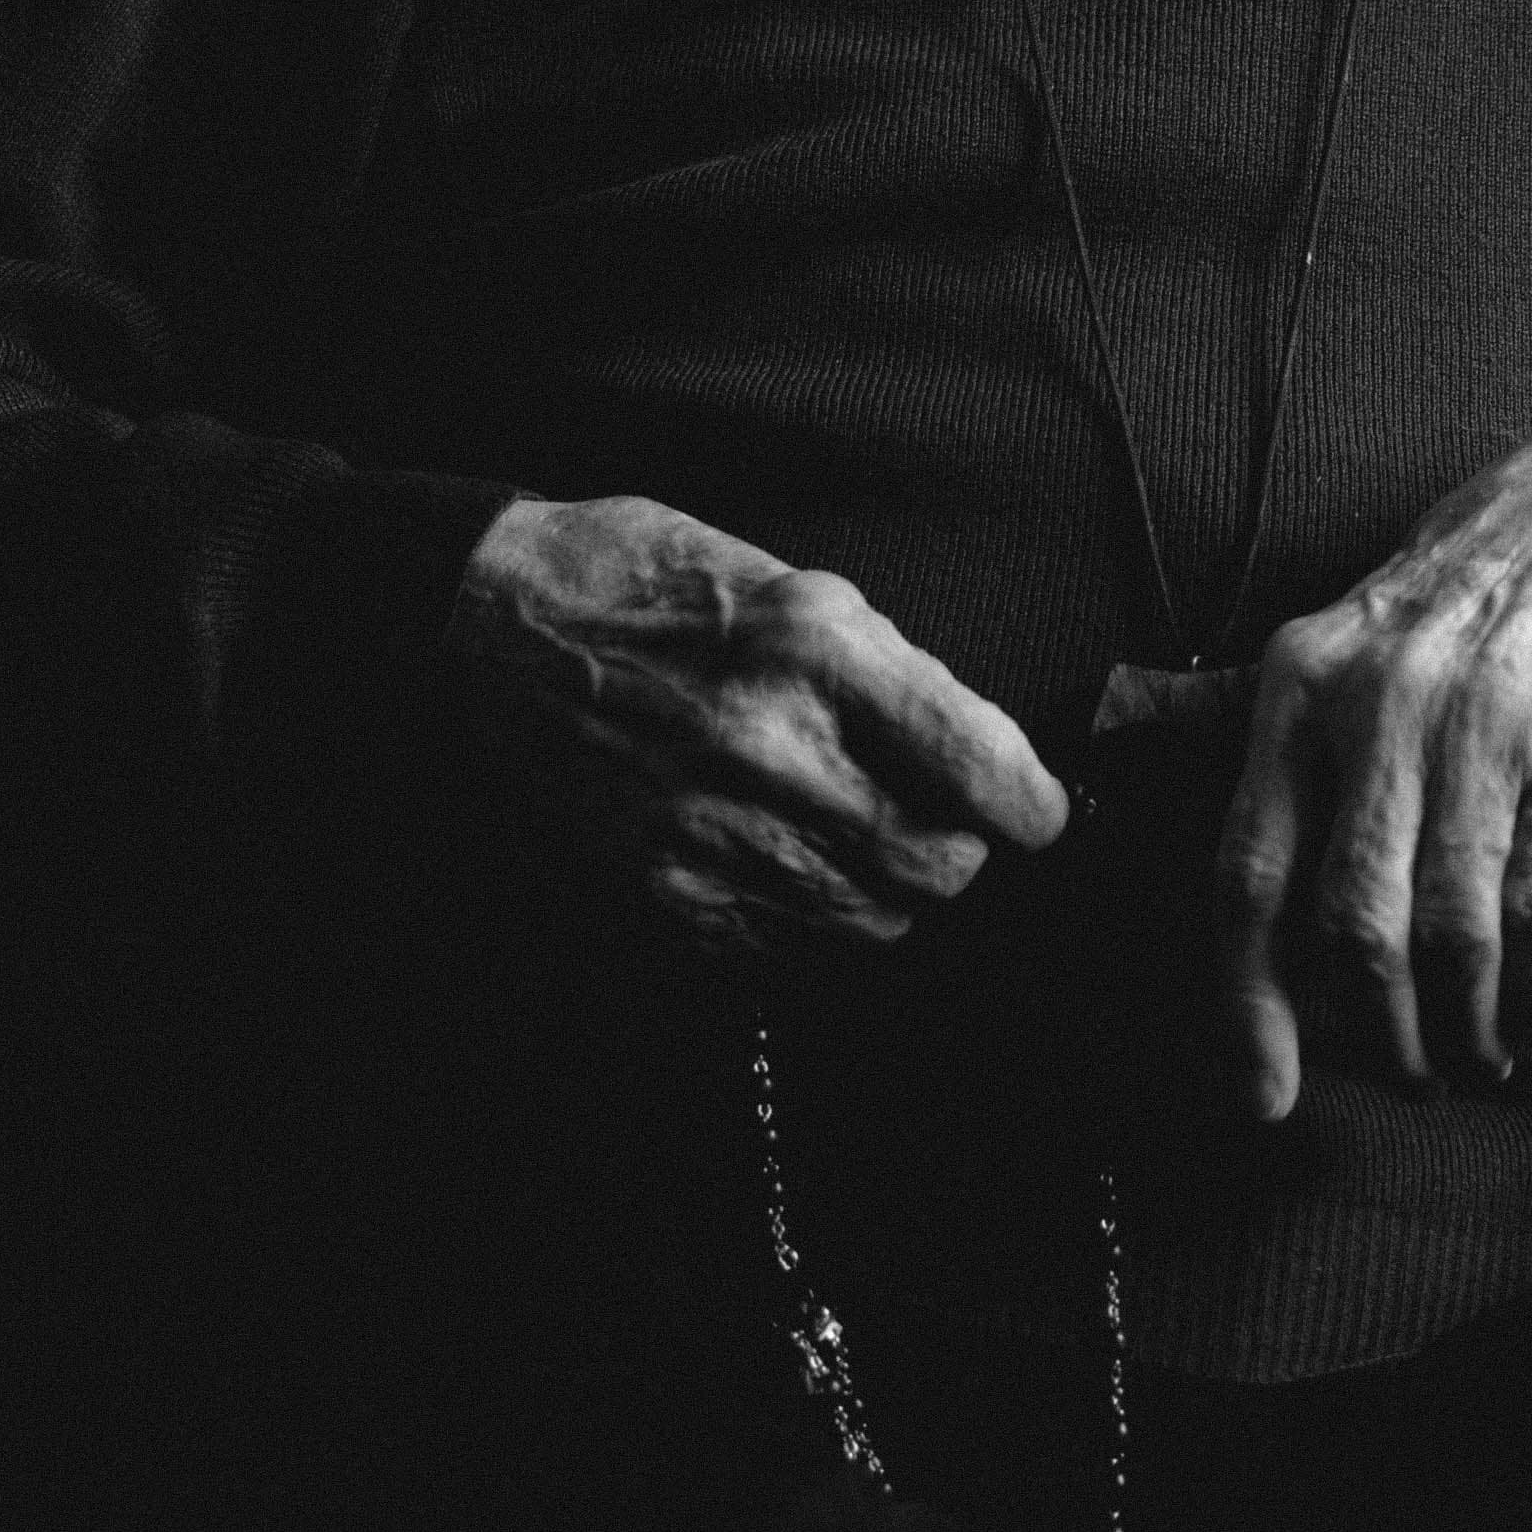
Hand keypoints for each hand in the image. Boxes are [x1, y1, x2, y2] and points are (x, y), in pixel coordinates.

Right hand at [456, 489, 1065, 960]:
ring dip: (890, 889)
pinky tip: (781, 856)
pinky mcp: (664, 893)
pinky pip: (791, 951)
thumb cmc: (648, 580)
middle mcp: (769, 749)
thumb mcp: (793, 583)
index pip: (980, 768)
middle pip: (940, 866)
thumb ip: (895, 675)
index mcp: (816, 651)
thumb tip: (984, 760)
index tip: (1038, 811)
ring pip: (876, 921)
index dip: (1032, 804)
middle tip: (933, 814)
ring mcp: (710, 833)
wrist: (492, 627)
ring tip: (847, 828)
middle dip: (961, 849)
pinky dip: (813, 919)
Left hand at [1212, 390, 1531, 1120]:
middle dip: (1377, 1037)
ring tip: (1474, 1056)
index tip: (1260, 1091)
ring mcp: (1489, 727)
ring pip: (1452, 935)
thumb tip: (1120, 727)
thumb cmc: (1465, 590)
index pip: (1246, 875)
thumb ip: (1234, 701)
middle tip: (1404, 1074)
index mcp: (1301, 685)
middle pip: (1352, 929)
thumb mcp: (1336, 631)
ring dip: (1463, 1030)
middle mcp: (1382, 705)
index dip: (1246, 1005)